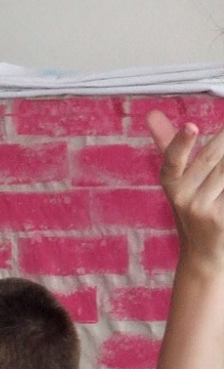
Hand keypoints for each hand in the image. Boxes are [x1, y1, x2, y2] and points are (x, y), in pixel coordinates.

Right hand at [147, 110, 223, 269]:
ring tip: (222, 176)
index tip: (191, 126)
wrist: (206, 255)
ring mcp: (204, 212)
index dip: (181, 144)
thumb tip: (151, 114)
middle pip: (214, 157)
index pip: (172, 161)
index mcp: (172, 185)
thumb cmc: (195, 208)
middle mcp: (184, 199)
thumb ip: (168, 145)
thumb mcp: (178, 181)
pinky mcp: (222, 222)